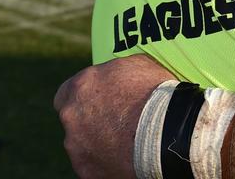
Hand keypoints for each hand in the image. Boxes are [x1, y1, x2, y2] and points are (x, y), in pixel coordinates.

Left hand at [54, 55, 174, 178]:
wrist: (167, 130)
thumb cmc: (155, 93)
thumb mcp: (136, 65)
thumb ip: (114, 72)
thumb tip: (114, 76)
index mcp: (80, 87)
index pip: (66, 93)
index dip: (83, 98)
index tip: (97, 102)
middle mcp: (71, 116)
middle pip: (73, 121)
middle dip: (89, 122)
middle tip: (114, 124)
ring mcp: (77, 147)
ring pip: (81, 146)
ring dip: (97, 144)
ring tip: (125, 144)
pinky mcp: (87, 172)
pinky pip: (94, 167)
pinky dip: (106, 164)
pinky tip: (126, 159)